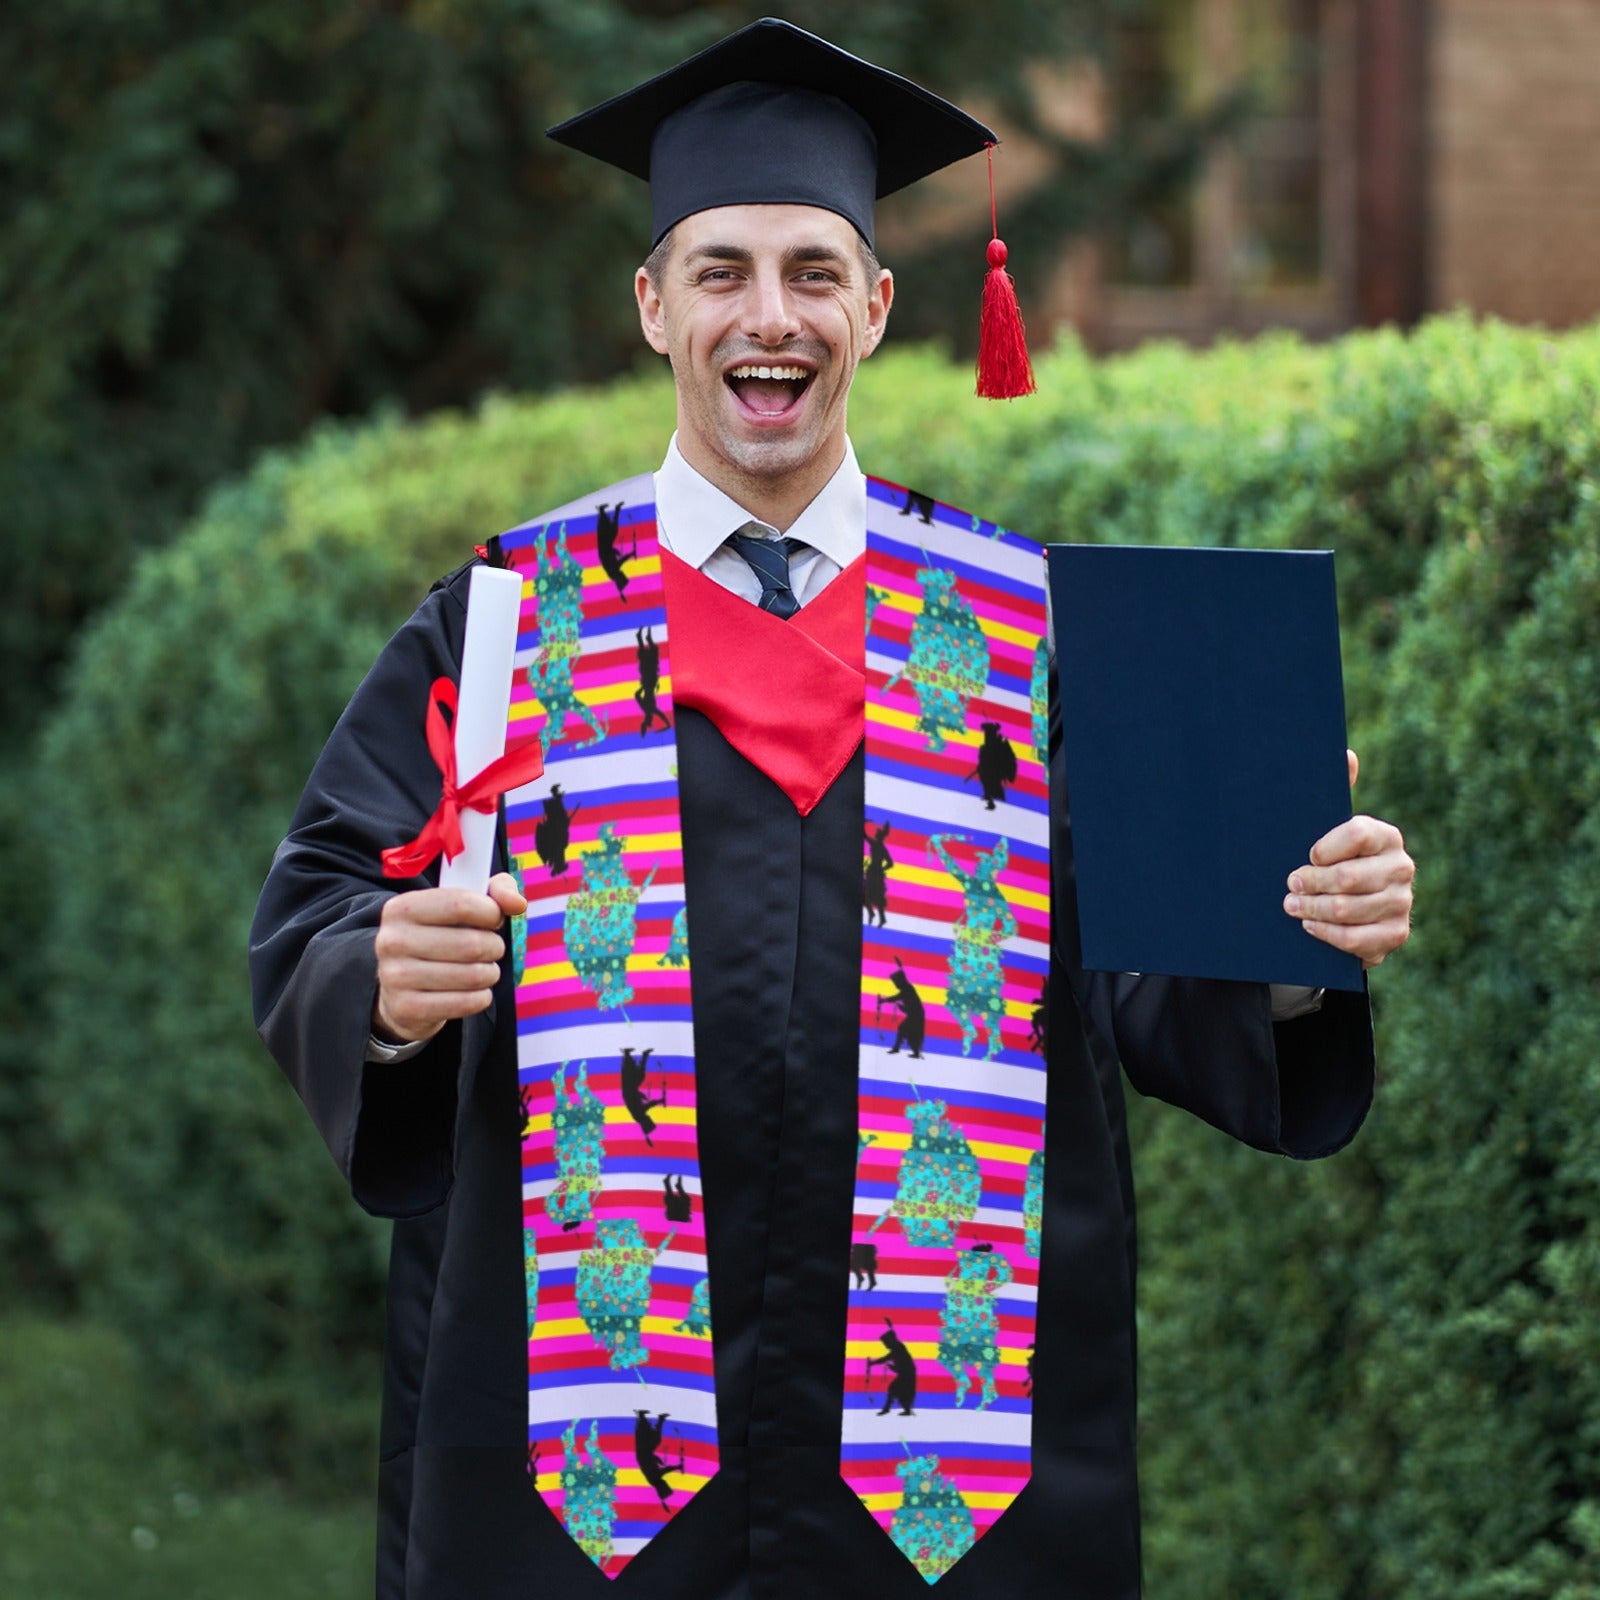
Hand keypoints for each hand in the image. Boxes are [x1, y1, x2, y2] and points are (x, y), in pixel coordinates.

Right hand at [372, 871, 527, 1043]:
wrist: (401, 988)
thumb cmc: (440, 937)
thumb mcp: (462, 904)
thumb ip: (496, 891)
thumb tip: (517, 903)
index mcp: (402, 907)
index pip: (461, 904)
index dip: (491, 913)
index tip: (494, 919)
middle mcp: (392, 940)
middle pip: (472, 944)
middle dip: (494, 947)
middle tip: (491, 949)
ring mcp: (395, 977)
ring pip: (473, 975)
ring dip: (490, 973)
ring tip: (483, 970)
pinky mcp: (406, 1008)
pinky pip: (466, 1003)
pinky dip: (481, 997)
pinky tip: (474, 991)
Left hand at [1283, 750, 1413, 968]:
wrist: (1350, 909)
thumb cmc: (1332, 860)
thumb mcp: (1329, 828)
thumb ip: (1336, 792)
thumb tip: (1347, 754)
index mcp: (1386, 836)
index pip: (1356, 833)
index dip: (1324, 847)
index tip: (1306, 855)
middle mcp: (1401, 867)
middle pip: (1348, 877)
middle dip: (1310, 883)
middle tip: (1289, 885)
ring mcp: (1401, 903)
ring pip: (1348, 909)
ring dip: (1312, 909)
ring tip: (1291, 906)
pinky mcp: (1395, 934)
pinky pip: (1356, 939)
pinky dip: (1327, 933)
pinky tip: (1310, 926)